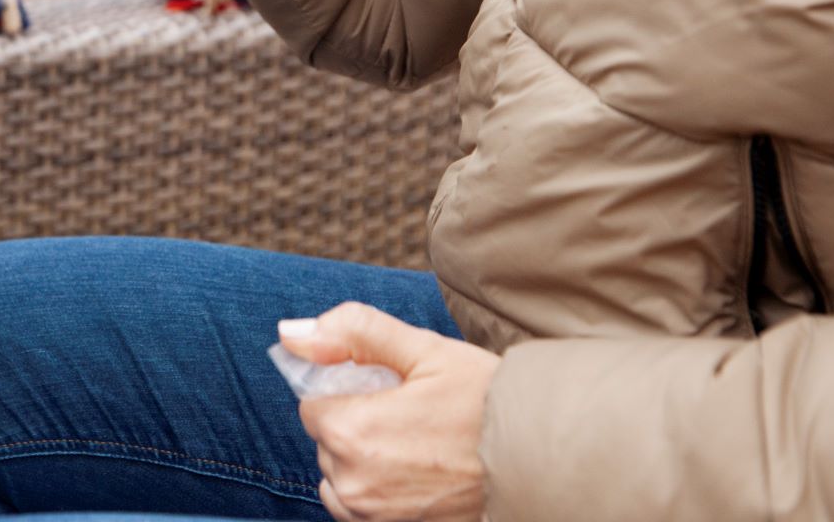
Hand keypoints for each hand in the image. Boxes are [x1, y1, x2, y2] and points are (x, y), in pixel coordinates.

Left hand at [280, 303, 498, 521]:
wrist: (543, 462)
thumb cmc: (486, 403)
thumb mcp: (424, 351)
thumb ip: (353, 333)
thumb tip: (290, 332)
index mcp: (350, 431)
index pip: (312, 404)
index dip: (347, 390)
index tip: (388, 389)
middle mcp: (353, 484)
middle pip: (327, 443)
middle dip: (357, 424)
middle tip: (411, 415)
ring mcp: (375, 518)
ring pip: (342, 481)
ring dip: (365, 463)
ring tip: (418, 448)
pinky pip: (363, 511)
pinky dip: (380, 493)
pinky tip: (421, 477)